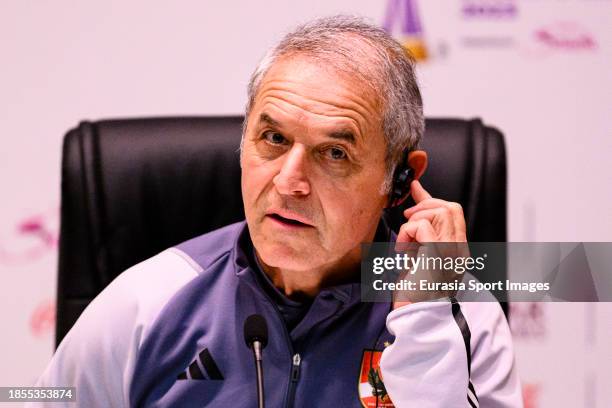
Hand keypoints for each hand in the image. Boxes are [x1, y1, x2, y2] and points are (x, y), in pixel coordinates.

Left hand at [393, 180, 468, 308]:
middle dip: (425, 205)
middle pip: (450, 207)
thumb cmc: (415, 292)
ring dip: (415, 221)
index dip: (432, 198)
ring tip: (406, 244)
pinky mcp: (436, 257)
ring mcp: (450, 253)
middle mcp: (459, 251)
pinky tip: (403, 251)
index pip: (454, 212)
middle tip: (407, 223)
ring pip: (439, 212)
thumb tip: (413, 208)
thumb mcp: (418, 255)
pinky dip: (406, 233)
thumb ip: (421, 231)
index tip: (415, 190)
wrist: (415, 320)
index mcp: (457, 251)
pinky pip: (422, 227)